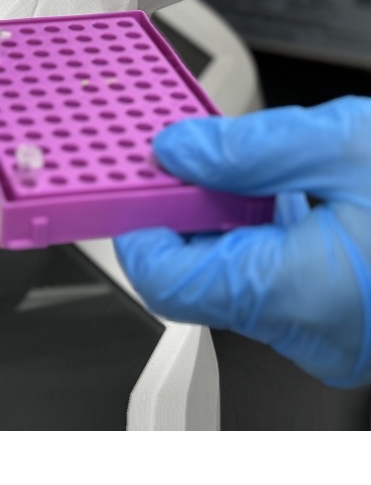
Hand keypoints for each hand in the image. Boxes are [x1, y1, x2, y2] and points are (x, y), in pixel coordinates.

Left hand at [114, 96, 370, 387]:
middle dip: (192, 219)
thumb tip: (177, 153)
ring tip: (274, 183)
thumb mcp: (346, 145)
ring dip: (233, 230)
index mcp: (295, 291)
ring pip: (233, 284)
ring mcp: (320, 338)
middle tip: (207, 166)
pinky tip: (300, 209)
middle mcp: (302, 331)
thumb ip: (248, 151)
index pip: (165, 280)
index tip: (138, 185)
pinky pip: (272, 291)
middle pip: (196, 280)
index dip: (141, 227)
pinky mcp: (336, 331)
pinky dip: (267, 247)